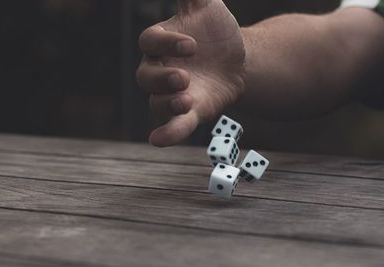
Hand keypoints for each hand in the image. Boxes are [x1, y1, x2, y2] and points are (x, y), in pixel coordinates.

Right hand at [137, 0, 245, 146]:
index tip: (191, 44)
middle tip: (184, 77)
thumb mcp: (207, 5)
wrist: (236, 61)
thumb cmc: (217, 32)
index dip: (167, 43)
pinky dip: (167, 133)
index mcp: (162, 44)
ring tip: (187, 100)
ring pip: (157, 104)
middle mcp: (160, 71)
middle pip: (146, 77)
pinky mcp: (188, 113)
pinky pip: (173, 126)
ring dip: (167, 105)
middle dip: (162, 79)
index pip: (151, 42)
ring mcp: (173, 94)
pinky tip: (159, 140)